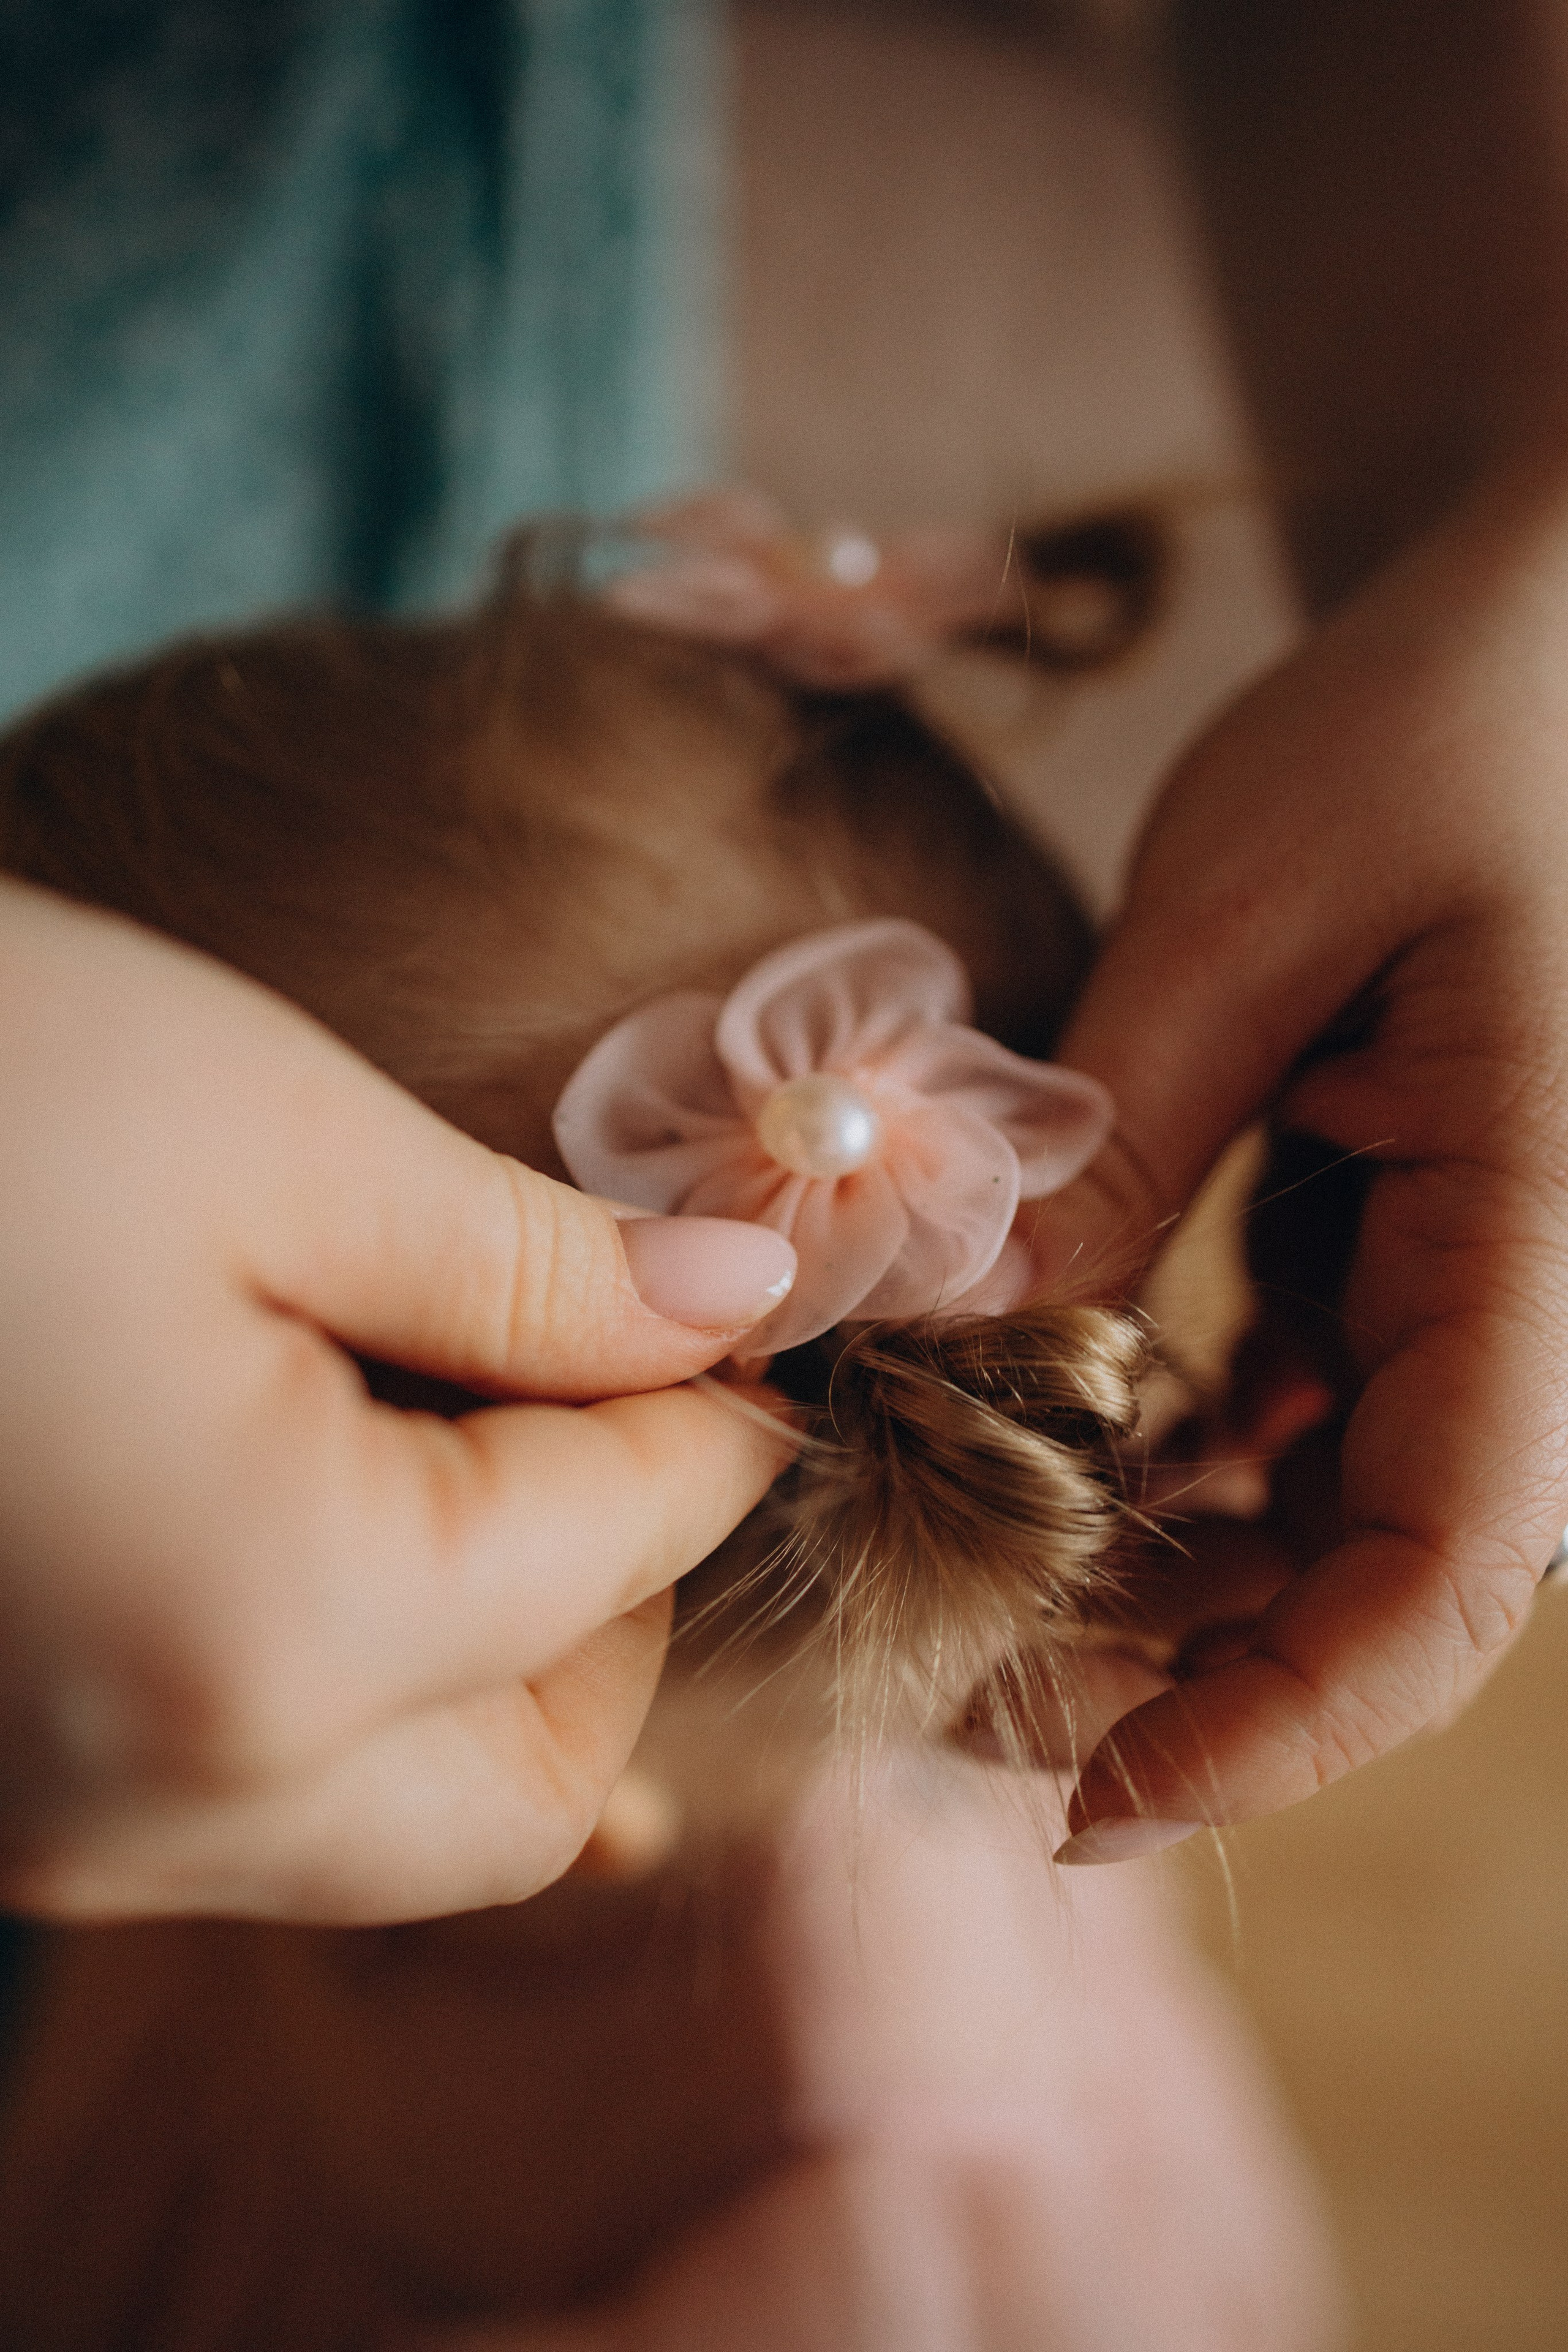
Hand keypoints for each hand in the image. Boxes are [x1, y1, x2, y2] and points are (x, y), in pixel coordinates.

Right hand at [0, 883, 795, 1922]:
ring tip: (467, 1447)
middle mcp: (153, 1801)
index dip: (714, 1423)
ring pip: (386, 1828)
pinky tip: (337, 1536)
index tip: (745, 1321)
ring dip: (484, 1661)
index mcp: (267, 1635)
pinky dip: (336, 1696)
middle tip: (602, 1400)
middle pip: (529, 1784)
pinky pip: (236, 1808)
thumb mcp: (268, 1132)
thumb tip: (739, 1305)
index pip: (616, 1555)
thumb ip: (539, 1267)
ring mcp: (42, 1824)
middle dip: (616, 1601)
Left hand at [1031, 451, 1567, 1858]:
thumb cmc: (1449, 716)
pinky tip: (1051, 1425)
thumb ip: (1112, 1148)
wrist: (1561, 615)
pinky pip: (1318, 1401)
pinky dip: (1184, 1442)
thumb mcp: (1243, 918)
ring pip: (1341, 1507)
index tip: (1087, 1800)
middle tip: (951, 1683)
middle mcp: (1548, 1300)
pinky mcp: (1430, 1235)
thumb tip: (952, 1340)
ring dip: (1165, 1561)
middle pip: (1380, 1578)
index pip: (1445, 1574)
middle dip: (1177, 1661)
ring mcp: (1496, 1276)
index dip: (1279, 1722)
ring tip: (968, 1565)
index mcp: (1553, 1247)